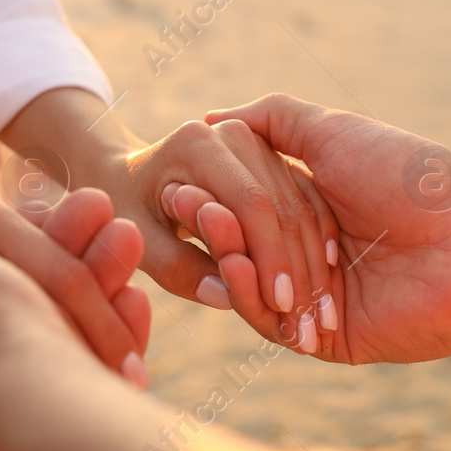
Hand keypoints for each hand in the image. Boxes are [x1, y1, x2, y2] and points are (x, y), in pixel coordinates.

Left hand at [93, 121, 342, 355]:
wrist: (125, 176)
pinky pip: (304, 199)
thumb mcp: (140, 243)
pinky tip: (326, 280)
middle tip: (309, 318)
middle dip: (296, 264)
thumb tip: (226, 298)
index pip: (250, 203)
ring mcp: (256, 140)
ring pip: (299, 203)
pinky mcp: (270, 156)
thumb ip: (177, 268)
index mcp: (197, 144)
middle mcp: (231, 132)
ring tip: (320, 311)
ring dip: (312, 259)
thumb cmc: (124, 210)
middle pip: (280, 202)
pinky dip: (316, 240)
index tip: (280, 304)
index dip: (269, 256)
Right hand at [204, 95, 450, 363]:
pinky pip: (272, 324)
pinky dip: (249, 295)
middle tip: (183, 204)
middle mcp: (311, 257)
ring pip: (250, 287)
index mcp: (312, 210)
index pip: (243, 208)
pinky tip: (238, 266)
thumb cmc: (409, 175)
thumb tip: (212, 115)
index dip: (215, 194)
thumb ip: (274, 120)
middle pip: (241, 248)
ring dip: (228, 259)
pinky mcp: (326, 340)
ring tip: (212, 230)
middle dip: (216, 228)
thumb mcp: (333, 131)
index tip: (183, 175)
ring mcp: (317, 301)